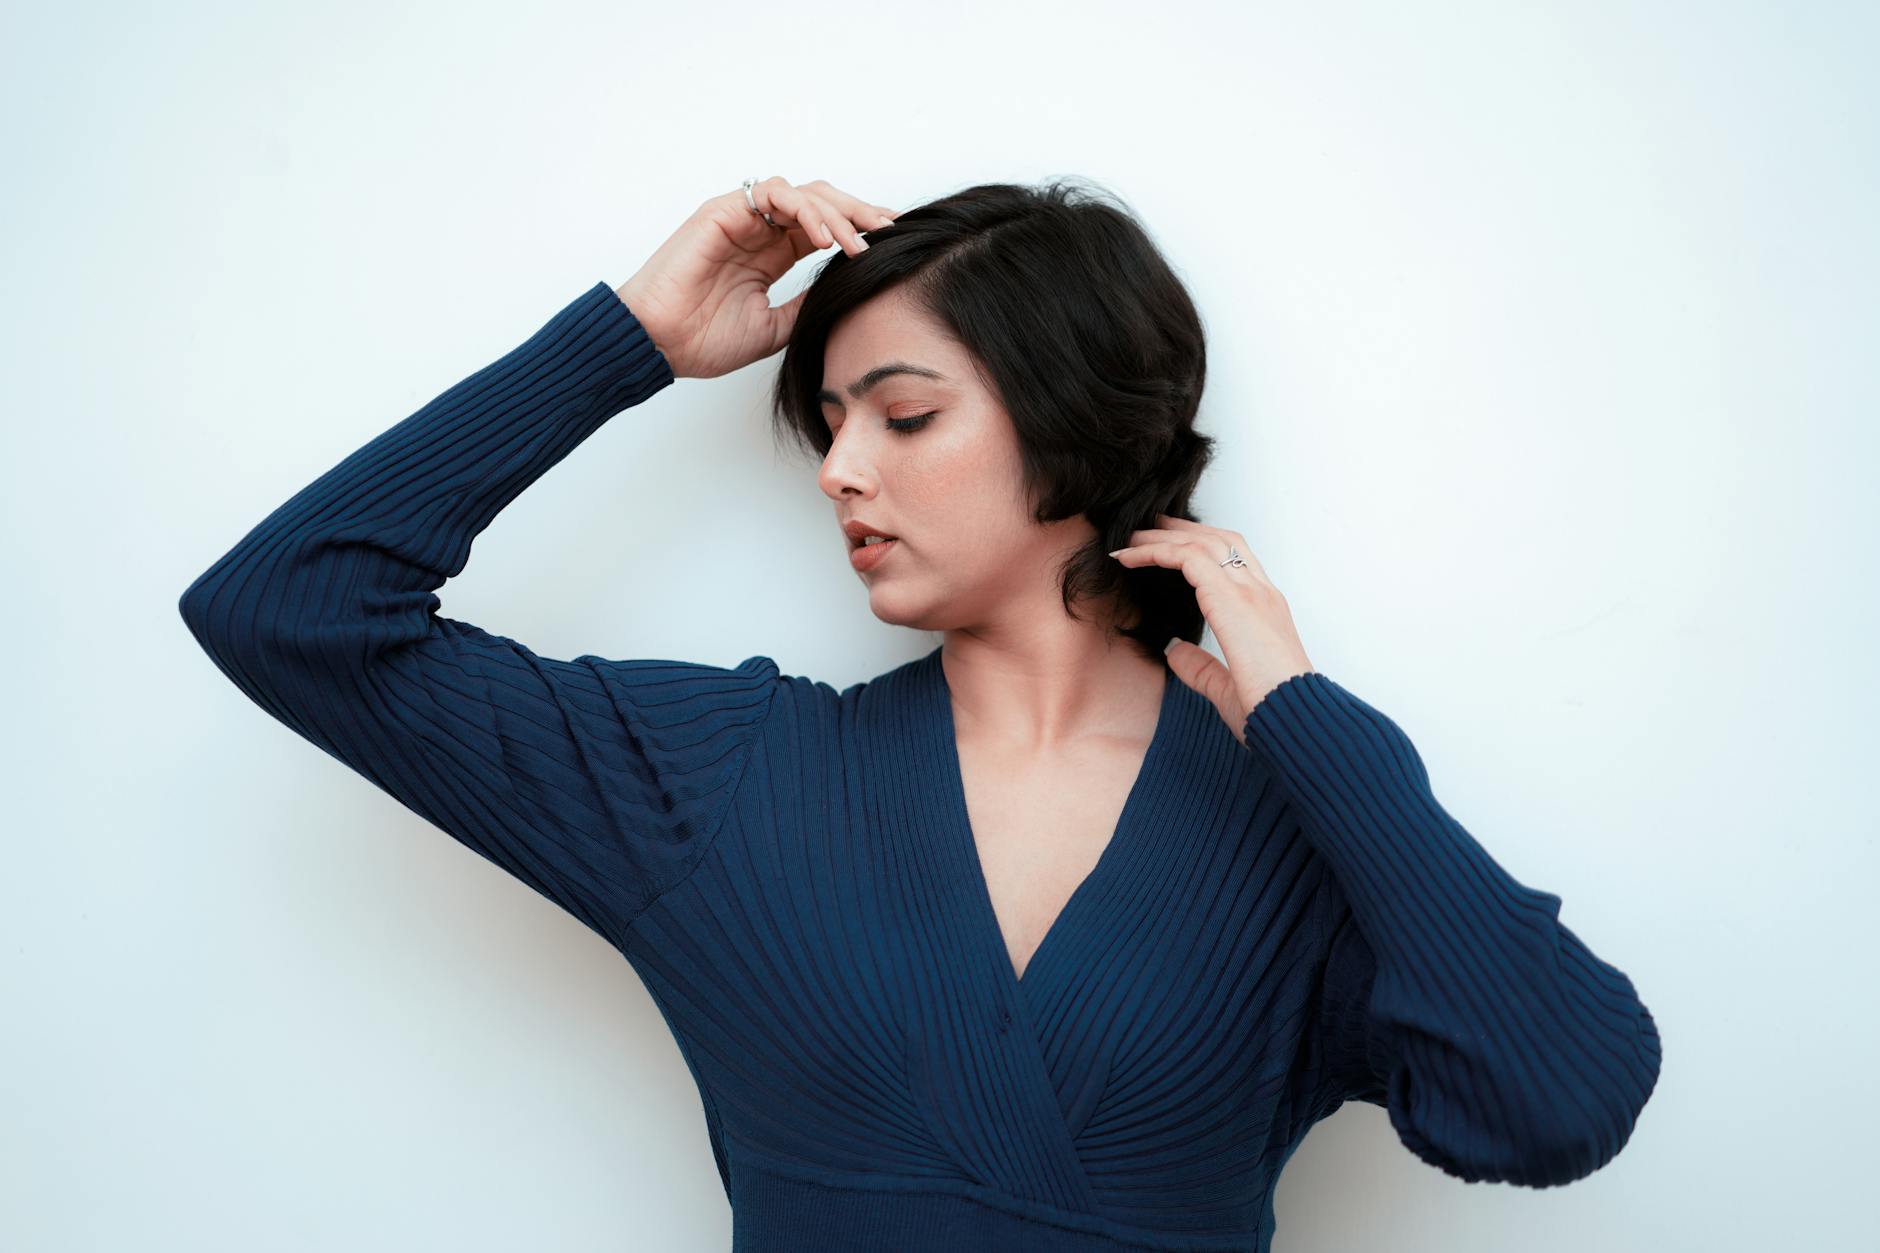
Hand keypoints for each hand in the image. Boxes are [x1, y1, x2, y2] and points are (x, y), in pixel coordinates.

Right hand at [614, 178, 901, 379]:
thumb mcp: (774, 327)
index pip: (825, 229)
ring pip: (804, 193)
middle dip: (860, 213)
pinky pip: (774, 195)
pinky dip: (805, 210)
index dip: (859, 230)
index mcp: (771, 254)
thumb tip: (844, 293)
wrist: (659, 344)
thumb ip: (806, 305)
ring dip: (837, 213)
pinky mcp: (724, 212)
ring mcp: (742, 218)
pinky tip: (824, 239)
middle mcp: (760, 231)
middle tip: (889, 229)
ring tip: (858, 242)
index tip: (893, 243)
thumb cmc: (702, 340)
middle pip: (822, 204)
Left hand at [1110, 513, 1315, 745]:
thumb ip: (1201, 667)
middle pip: (1219, 540)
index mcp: (1266, 611)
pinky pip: (1187, 558)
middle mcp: (1261, 593)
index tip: (1170, 547)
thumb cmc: (1270, 712)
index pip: (1235, 560)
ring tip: (1130, 540)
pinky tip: (1129, 558)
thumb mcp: (1226, 688)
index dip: (1200, 547)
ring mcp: (1249, 592)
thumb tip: (1175, 650)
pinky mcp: (1231, 599)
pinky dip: (1155, 552)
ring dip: (1162, 538)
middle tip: (1147, 530)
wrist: (1292, 719)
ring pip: (1201, 543)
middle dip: (1181, 531)